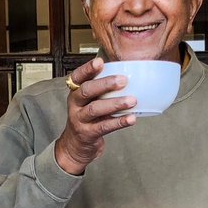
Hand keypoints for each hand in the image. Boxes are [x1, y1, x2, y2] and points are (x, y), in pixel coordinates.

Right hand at [54, 56, 137, 174]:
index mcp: (75, 92)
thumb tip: (130, 77)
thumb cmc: (89, 118)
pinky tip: (131, 119)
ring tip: (132, 100)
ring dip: (115, 104)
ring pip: (95, 109)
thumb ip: (103, 91)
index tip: (100, 61)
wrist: (76, 145)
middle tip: (123, 80)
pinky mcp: (87, 133)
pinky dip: (119, 122)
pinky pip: (104, 127)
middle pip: (87, 91)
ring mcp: (79, 119)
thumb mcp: (91, 102)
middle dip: (105, 84)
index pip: (78, 77)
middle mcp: (75, 104)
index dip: (87, 69)